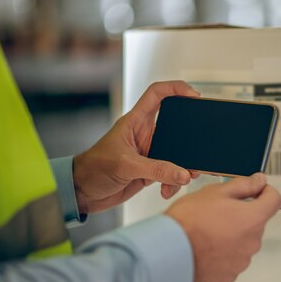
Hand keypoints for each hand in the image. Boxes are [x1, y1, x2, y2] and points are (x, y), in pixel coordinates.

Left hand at [73, 81, 200, 213]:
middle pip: (175, 127)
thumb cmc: (92, 169)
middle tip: (197, 149)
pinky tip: (166, 190)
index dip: (176, 88)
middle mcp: (145, 135)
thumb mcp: (126, 165)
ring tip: (182, 178)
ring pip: (176, 155)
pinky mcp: (150, 171)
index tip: (194, 95)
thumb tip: (183, 173)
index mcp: (135, 121)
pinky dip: (173, 183)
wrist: (82, 193)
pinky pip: (171, 174)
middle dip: (188, 140)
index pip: (157, 94)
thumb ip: (156, 169)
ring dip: (182, 168)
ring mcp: (149, 153)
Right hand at [166, 173, 280, 281]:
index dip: (265, 192)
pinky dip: (223, 253)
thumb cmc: (189, 220)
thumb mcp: (215, 192)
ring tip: (207, 232)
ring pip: (244, 241)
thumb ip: (243, 185)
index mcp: (253, 218)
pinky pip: (232, 260)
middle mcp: (253, 242)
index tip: (255, 191)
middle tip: (217, 212)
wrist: (168, 251)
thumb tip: (260, 181)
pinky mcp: (230, 276)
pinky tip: (206, 248)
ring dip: (233, 235)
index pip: (274, 200)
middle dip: (242, 215)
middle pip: (256, 222)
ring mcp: (242, 261)